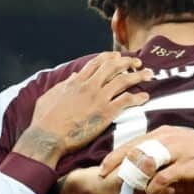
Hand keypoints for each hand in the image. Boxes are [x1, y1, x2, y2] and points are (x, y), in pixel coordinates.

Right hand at [17, 53, 151, 167]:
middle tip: (138, 62)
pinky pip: (126, 101)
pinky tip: (145, 97)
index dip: (109, 57)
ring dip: (138, 75)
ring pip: (124, 80)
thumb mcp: (51, 95)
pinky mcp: (105, 113)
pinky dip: (138, 97)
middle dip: (128, 62)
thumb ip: (64, 84)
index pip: (96, 63)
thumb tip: (73, 76)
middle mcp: (89, 86)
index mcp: (76, 81)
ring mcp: (98, 98)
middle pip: (113, 67)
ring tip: (149, 74)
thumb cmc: (45, 119)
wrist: (48, 136)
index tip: (118, 56)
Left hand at [99, 126, 193, 193]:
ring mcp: (177, 151)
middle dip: (116, 163)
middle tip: (103, 175)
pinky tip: (150, 193)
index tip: (102, 167)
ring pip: (146, 161)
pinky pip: (164, 176)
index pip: (133, 142)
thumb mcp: (179, 145)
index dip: (115, 155)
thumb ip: (161, 152)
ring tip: (125, 186)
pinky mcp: (188, 165)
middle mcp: (167, 138)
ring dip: (133, 176)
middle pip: (134, 150)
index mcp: (163, 133)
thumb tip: (142, 163)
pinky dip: (154, 186)